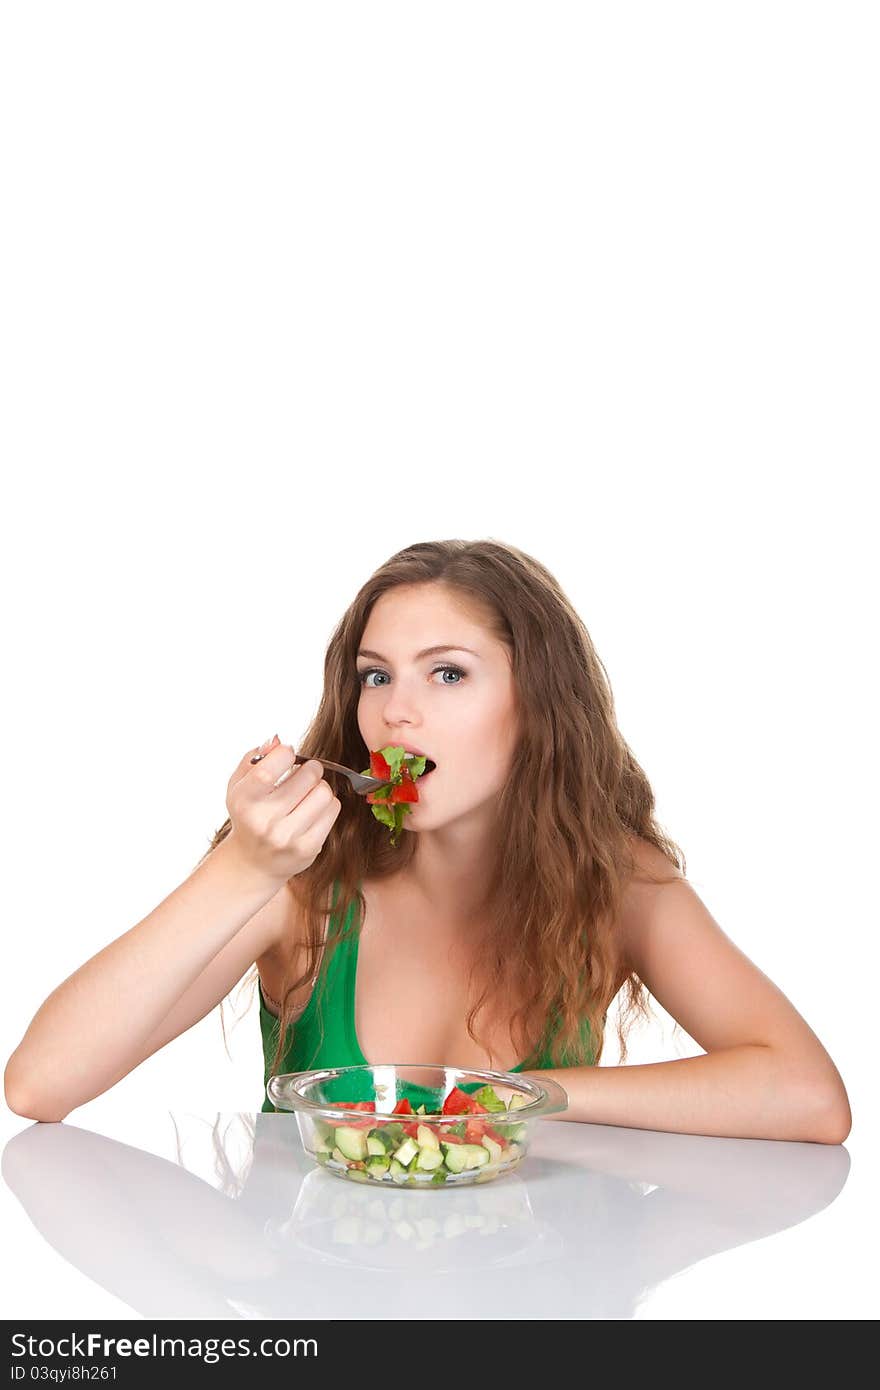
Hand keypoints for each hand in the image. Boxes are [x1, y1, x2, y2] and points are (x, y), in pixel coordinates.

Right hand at [223, 737, 341, 882]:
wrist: (254, 862)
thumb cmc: (248, 814)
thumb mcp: (239, 784)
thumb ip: (255, 757)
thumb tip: (277, 742)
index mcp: (243, 801)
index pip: (268, 771)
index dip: (285, 754)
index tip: (288, 755)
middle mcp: (264, 821)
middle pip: (308, 776)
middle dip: (310, 769)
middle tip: (303, 774)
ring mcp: (287, 837)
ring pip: (324, 792)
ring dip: (320, 787)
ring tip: (308, 793)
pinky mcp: (308, 848)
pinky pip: (333, 809)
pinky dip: (327, 804)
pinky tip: (313, 809)